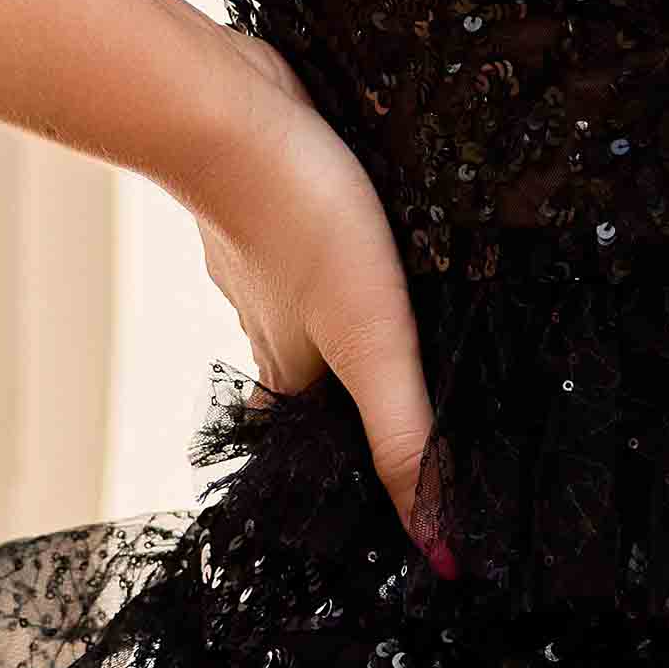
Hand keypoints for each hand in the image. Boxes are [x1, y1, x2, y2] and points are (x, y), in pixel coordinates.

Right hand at [187, 33, 450, 563]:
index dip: (348, 462)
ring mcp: (261, 253)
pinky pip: (301, 230)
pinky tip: (360, 220)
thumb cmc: (304, 224)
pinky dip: (329, 238)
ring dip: (340, 309)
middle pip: (311, 372)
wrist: (228, 112)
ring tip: (396, 307)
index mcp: (289, 368)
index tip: (377, 477)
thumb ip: (404, 442)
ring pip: (302, 300)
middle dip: (351, 386)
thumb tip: (441, 555)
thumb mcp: (373, 347)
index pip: (315, 440)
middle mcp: (268, 318)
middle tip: (402, 391)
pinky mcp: (270, 193)